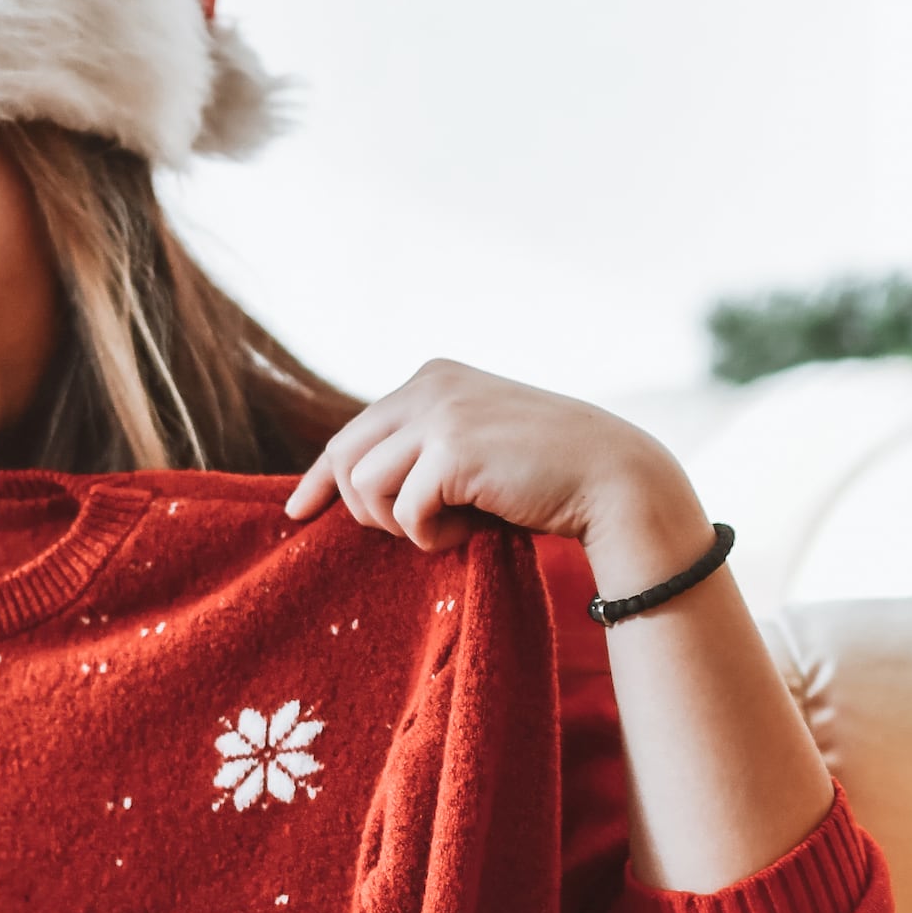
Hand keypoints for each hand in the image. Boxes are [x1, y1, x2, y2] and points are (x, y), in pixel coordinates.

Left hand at [284, 360, 708, 585]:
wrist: (613, 477)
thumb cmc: (546, 473)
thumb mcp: (474, 443)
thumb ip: (423, 448)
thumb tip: (355, 487)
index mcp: (431, 377)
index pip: (351, 431)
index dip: (321, 478)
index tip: (298, 511)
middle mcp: (429, 384)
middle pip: (346, 458)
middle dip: (366, 510)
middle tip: (414, 531)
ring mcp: (440, 414)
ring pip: (366, 488)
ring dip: (402, 524)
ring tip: (451, 524)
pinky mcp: (453, 451)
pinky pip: (406, 513)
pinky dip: (432, 536)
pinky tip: (470, 529)